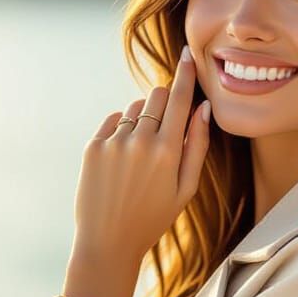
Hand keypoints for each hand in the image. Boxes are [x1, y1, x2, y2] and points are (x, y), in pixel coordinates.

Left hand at [73, 43, 211, 265]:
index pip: (180, 100)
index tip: (187, 54)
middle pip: (157, 97)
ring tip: (141, 156)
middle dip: (166, 102)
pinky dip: (122, 130)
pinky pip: (113, 121)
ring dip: (143, 119)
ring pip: (135, 109)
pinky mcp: (93, 147)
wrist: (108, 242)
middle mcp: (139, 141)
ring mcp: (113, 142)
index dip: (185, 74)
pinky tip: (123, 159)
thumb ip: (197, 146)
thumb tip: (204, 109)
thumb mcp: (185, 188)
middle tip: (166, 129)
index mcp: (167, 152)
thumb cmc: (153, 218)